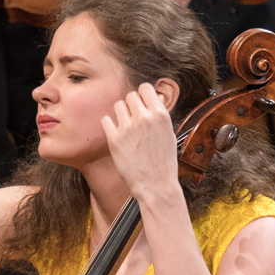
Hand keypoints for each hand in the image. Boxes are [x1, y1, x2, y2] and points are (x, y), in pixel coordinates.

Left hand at [101, 83, 181, 207]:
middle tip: (133, 119)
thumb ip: (159, 115)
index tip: (141, 103)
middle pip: (130, 96)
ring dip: (121, 114)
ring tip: (126, 127)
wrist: (156, 185)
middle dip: (131, 105)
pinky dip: (110, 125)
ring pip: (117, 105)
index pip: (145, 88)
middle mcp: (144, 118)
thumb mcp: (169, 134)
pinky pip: (106, 120)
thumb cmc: (164, 162)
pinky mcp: (115, 139)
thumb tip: (153, 97)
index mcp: (160, 115)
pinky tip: (116, 134)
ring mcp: (128, 128)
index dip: (143, 95)